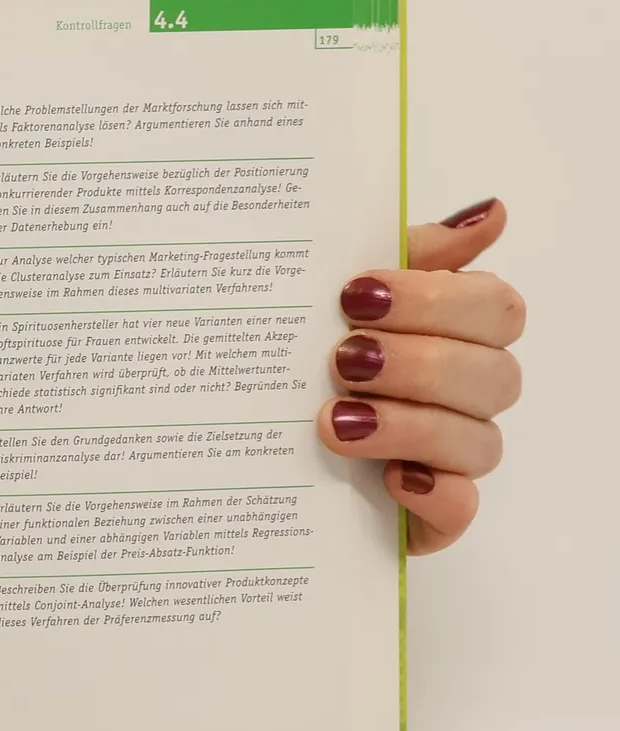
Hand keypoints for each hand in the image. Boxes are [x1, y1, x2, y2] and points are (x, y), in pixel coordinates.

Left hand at [317, 198, 523, 554]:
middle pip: (494, 374)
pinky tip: (390, 479)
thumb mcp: (333, 299)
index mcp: (454, 334)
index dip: (435, 300)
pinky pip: (461, 510)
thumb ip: (407, 253)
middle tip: (342, 358)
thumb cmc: (299, 360)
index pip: (495, 309)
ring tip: (336, 418)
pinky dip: (432, 493)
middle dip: (418, 362)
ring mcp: (450, 460)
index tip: (354, 295)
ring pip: (478, 441)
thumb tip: (489, 212)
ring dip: (409, 424)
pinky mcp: (428, 517)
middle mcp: (463, 396)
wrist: (234, 447)